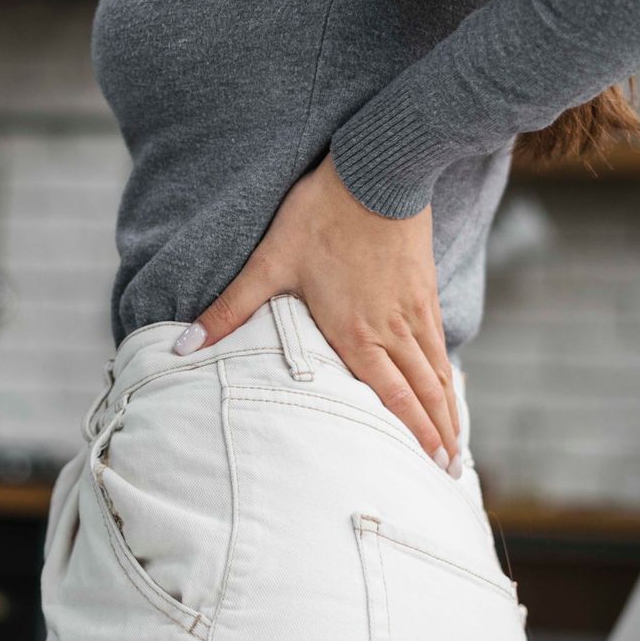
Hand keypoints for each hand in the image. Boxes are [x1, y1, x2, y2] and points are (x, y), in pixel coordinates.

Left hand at [174, 155, 460, 474]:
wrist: (379, 168)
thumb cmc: (321, 214)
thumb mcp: (269, 261)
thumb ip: (229, 308)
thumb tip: (184, 345)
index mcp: (356, 333)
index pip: (391, 398)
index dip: (412, 434)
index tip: (430, 466)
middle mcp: (392, 329)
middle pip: (423, 394)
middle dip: (439, 437)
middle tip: (450, 472)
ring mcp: (413, 310)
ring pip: (437, 372)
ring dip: (449, 411)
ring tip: (456, 445)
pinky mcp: (423, 289)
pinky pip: (439, 343)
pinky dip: (448, 373)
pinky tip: (449, 385)